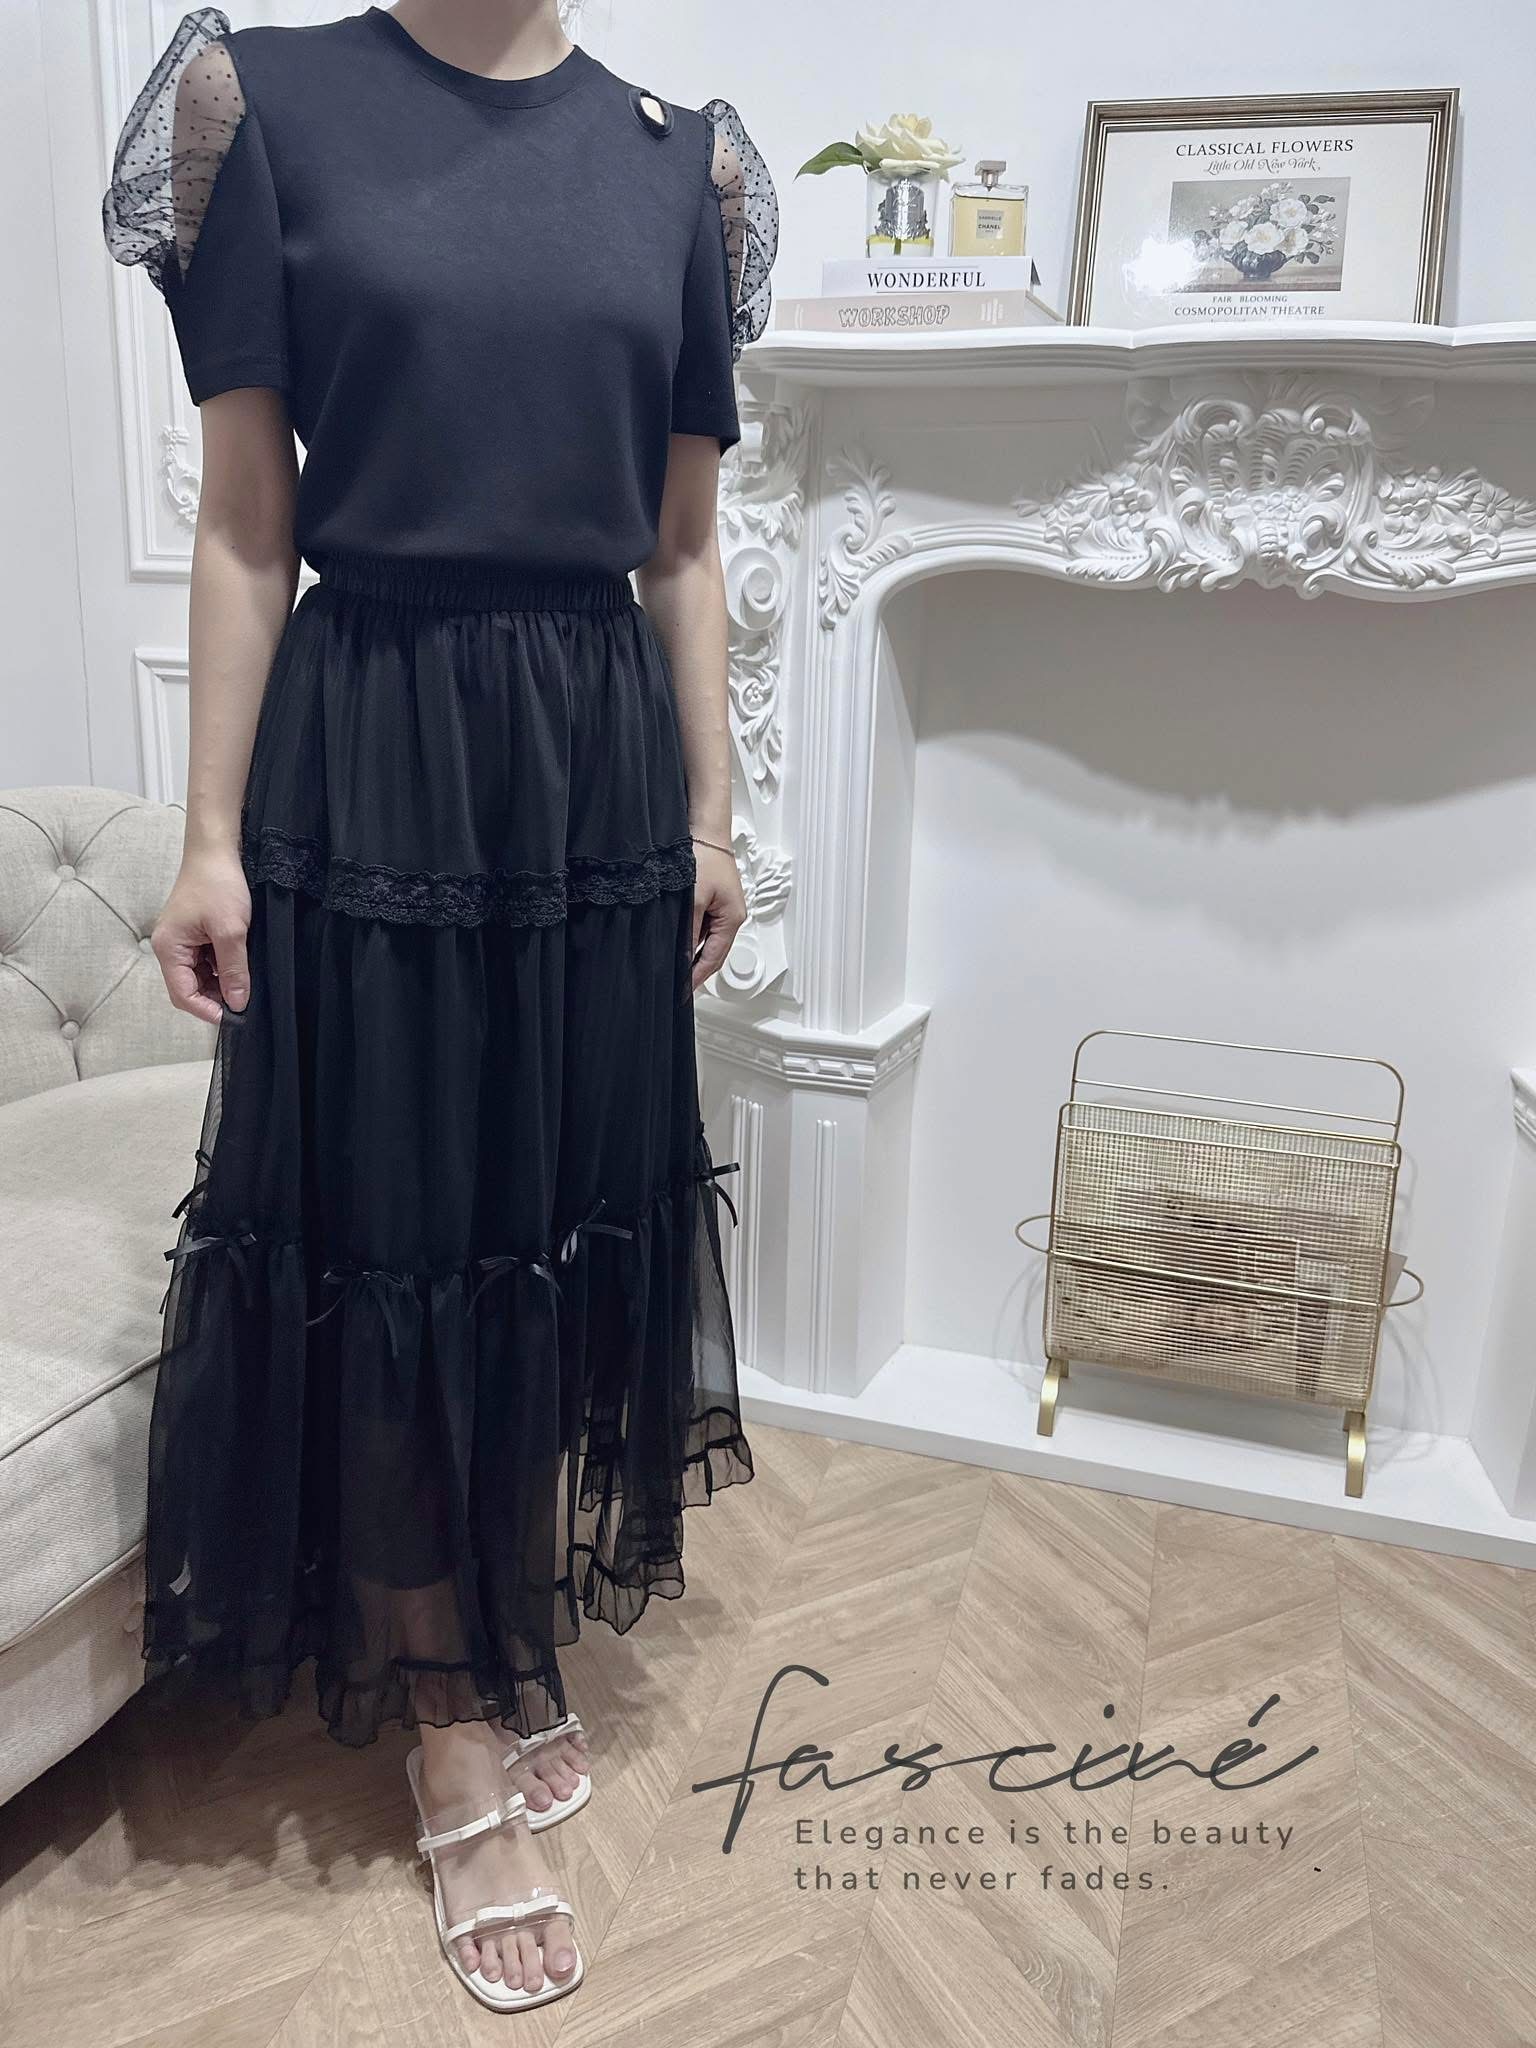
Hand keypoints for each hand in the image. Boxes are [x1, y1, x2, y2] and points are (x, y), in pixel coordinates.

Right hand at [152, 846, 252, 1023]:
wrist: (217, 849)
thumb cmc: (218, 883)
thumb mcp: (231, 930)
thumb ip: (233, 969)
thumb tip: (237, 1003)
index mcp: (169, 948)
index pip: (182, 995)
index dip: (207, 1010)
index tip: (233, 1016)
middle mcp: (171, 947)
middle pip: (190, 988)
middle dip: (215, 997)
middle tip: (244, 1002)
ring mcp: (183, 941)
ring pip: (201, 976)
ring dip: (221, 982)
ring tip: (245, 980)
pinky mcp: (196, 934)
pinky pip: (207, 961)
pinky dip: (223, 967)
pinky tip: (240, 964)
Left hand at [690, 841, 745, 993]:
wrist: (705, 831)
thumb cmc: (705, 857)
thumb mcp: (693, 899)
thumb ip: (688, 931)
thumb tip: (683, 956)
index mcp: (733, 919)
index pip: (714, 958)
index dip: (697, 977)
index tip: (684, 992)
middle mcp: (732, 916)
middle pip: (713, 952)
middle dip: (696, 969)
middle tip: (678, 986)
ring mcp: (723, 909)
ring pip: (706, 940)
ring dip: (692, 953)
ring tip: (674, 967)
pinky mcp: (714, 901)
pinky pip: (703, 927)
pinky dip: (691, 937)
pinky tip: (678, 942)